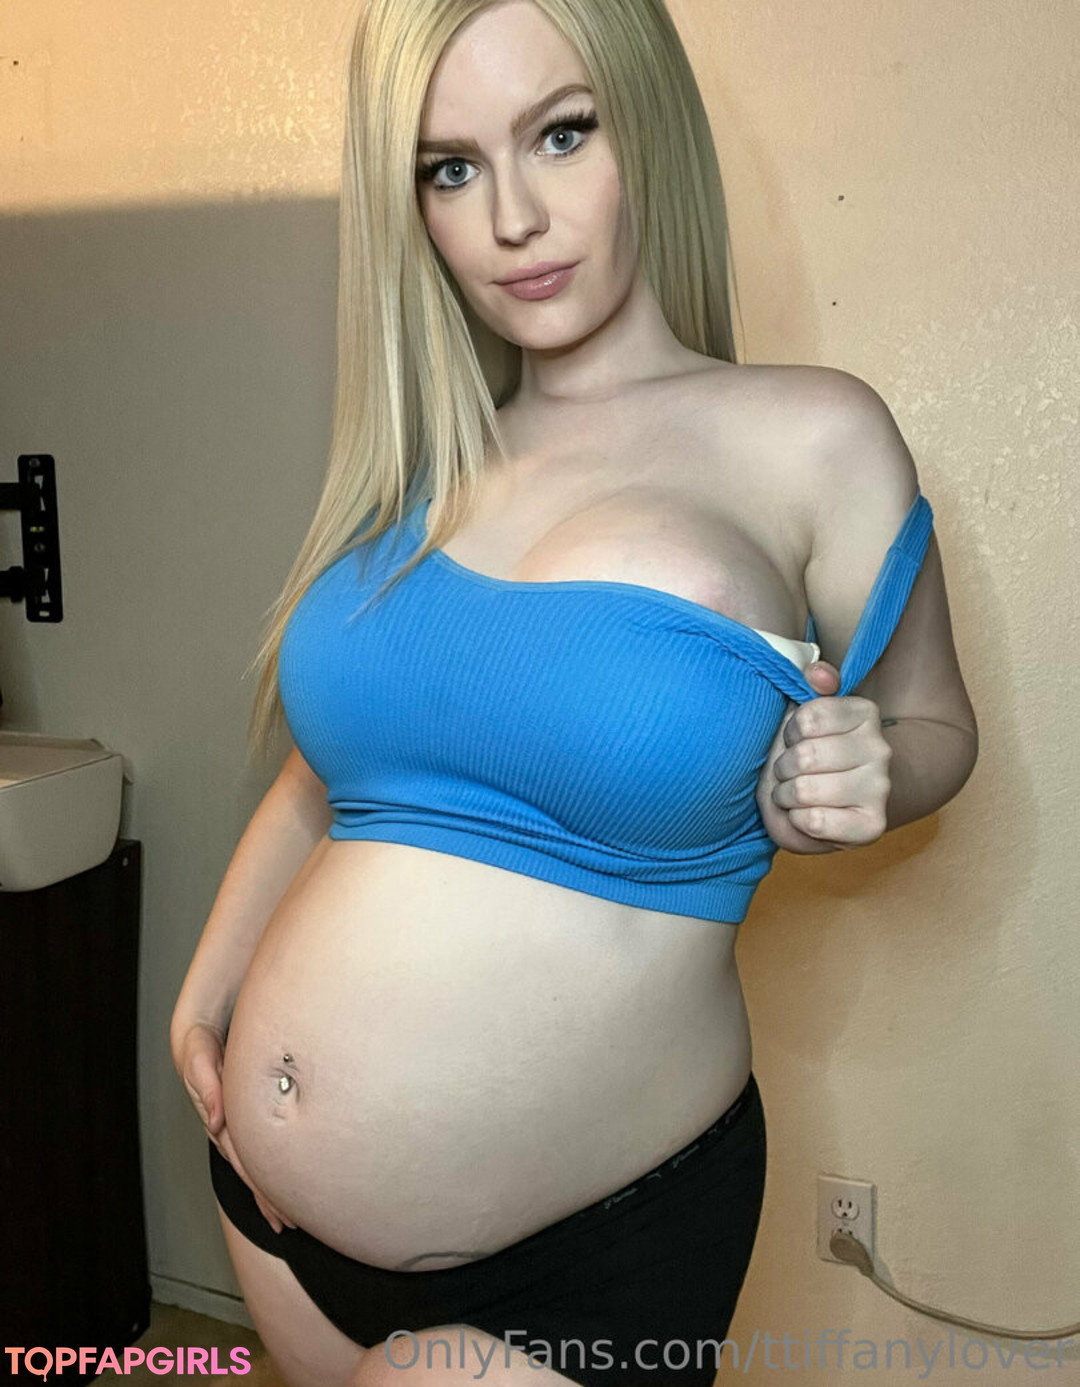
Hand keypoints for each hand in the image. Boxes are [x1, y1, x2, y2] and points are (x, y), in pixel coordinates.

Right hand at [174, 1021, 296, 1233]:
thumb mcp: (199, 1057)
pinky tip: (282, 1180)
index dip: (263, 1189)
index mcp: (220, 1119)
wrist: (198, 1030)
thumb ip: (207, 1083)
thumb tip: (216, 1119)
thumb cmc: (200, 1042)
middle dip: (269, 1200)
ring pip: (255, 1163)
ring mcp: (233, 1124)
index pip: (245, 1162)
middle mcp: (226, 1128)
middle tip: (291, 1226)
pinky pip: (258, 1146)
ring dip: (270, 1190)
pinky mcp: (241, 1115)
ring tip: (288, 1216)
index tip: (280, 1213)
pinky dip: (270, 1166)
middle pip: (251, 1171)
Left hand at [756, 660, 892, 852]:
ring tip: (793, 794)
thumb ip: (811, 683)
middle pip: (805, 757)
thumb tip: (818, 674)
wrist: (843, 801)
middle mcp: (880, 748)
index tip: (796, 740)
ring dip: (786, 796)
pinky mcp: (873, 825)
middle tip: (789, 773)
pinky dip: (798, 821)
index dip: (789, 734)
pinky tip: (806, 815)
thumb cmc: (813, 756)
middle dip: (783, 769)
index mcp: (864, 713)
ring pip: (806, 790)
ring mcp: (880, 788)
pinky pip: (816, 822)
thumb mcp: (804, 715)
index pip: (805, 719)